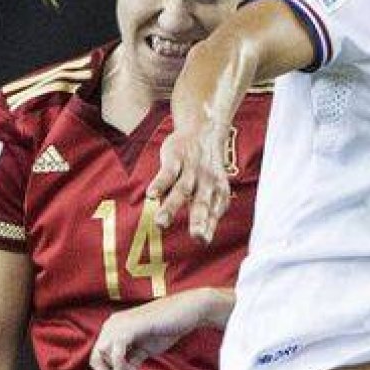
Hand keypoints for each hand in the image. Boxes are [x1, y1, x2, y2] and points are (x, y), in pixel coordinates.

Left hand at [89, 288, 231, 369]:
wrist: (187, 311)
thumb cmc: (167, 327)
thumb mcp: (145, 348)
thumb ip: (132, 359)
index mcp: (114, 326)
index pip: (98, 354)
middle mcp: (113, 323)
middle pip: (95, 356)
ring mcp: (121, 323)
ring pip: (102, 353)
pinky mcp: (132, 326)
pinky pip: (116, 349)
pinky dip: (119, 364)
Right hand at [147, 122, 230, 242]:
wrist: (204, 129)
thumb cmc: (206, 168)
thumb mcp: (214, 188)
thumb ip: (209, 212)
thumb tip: (203, 239)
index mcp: (218, 191)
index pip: (214, 212)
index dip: (209, 226)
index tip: (203, 241)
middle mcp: (206, 182)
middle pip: (201, 204)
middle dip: (199, 220)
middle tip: (195, 236)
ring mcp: (191, 169)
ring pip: (181, 190)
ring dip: (171, 207)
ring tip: (160, 223)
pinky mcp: (176, 157)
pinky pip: (168, 172)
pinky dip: (160, 183)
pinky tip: (151, 195)